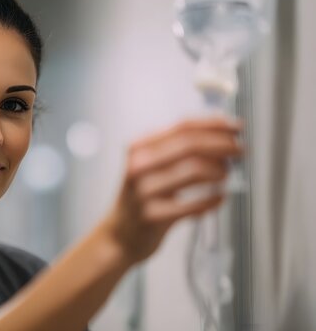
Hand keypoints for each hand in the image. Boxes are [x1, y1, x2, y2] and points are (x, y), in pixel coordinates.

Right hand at [100, 117, 243, 265]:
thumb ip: (176, 147)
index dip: (214, 125)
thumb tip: (220, 130)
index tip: (235, 127)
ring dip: (219, 170)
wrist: (120, 235)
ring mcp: (144, 191)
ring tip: (226, 173)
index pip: (182, 127)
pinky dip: (213, 199)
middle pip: (190, 145)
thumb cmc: (142, 197)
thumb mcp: (149, 165)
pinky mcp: (153, 216)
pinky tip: (220, 198)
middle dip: (222, 145)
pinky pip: (194, 204)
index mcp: (138, 147)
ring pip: (194, 170)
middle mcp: (138, 166)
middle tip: (240, 150)